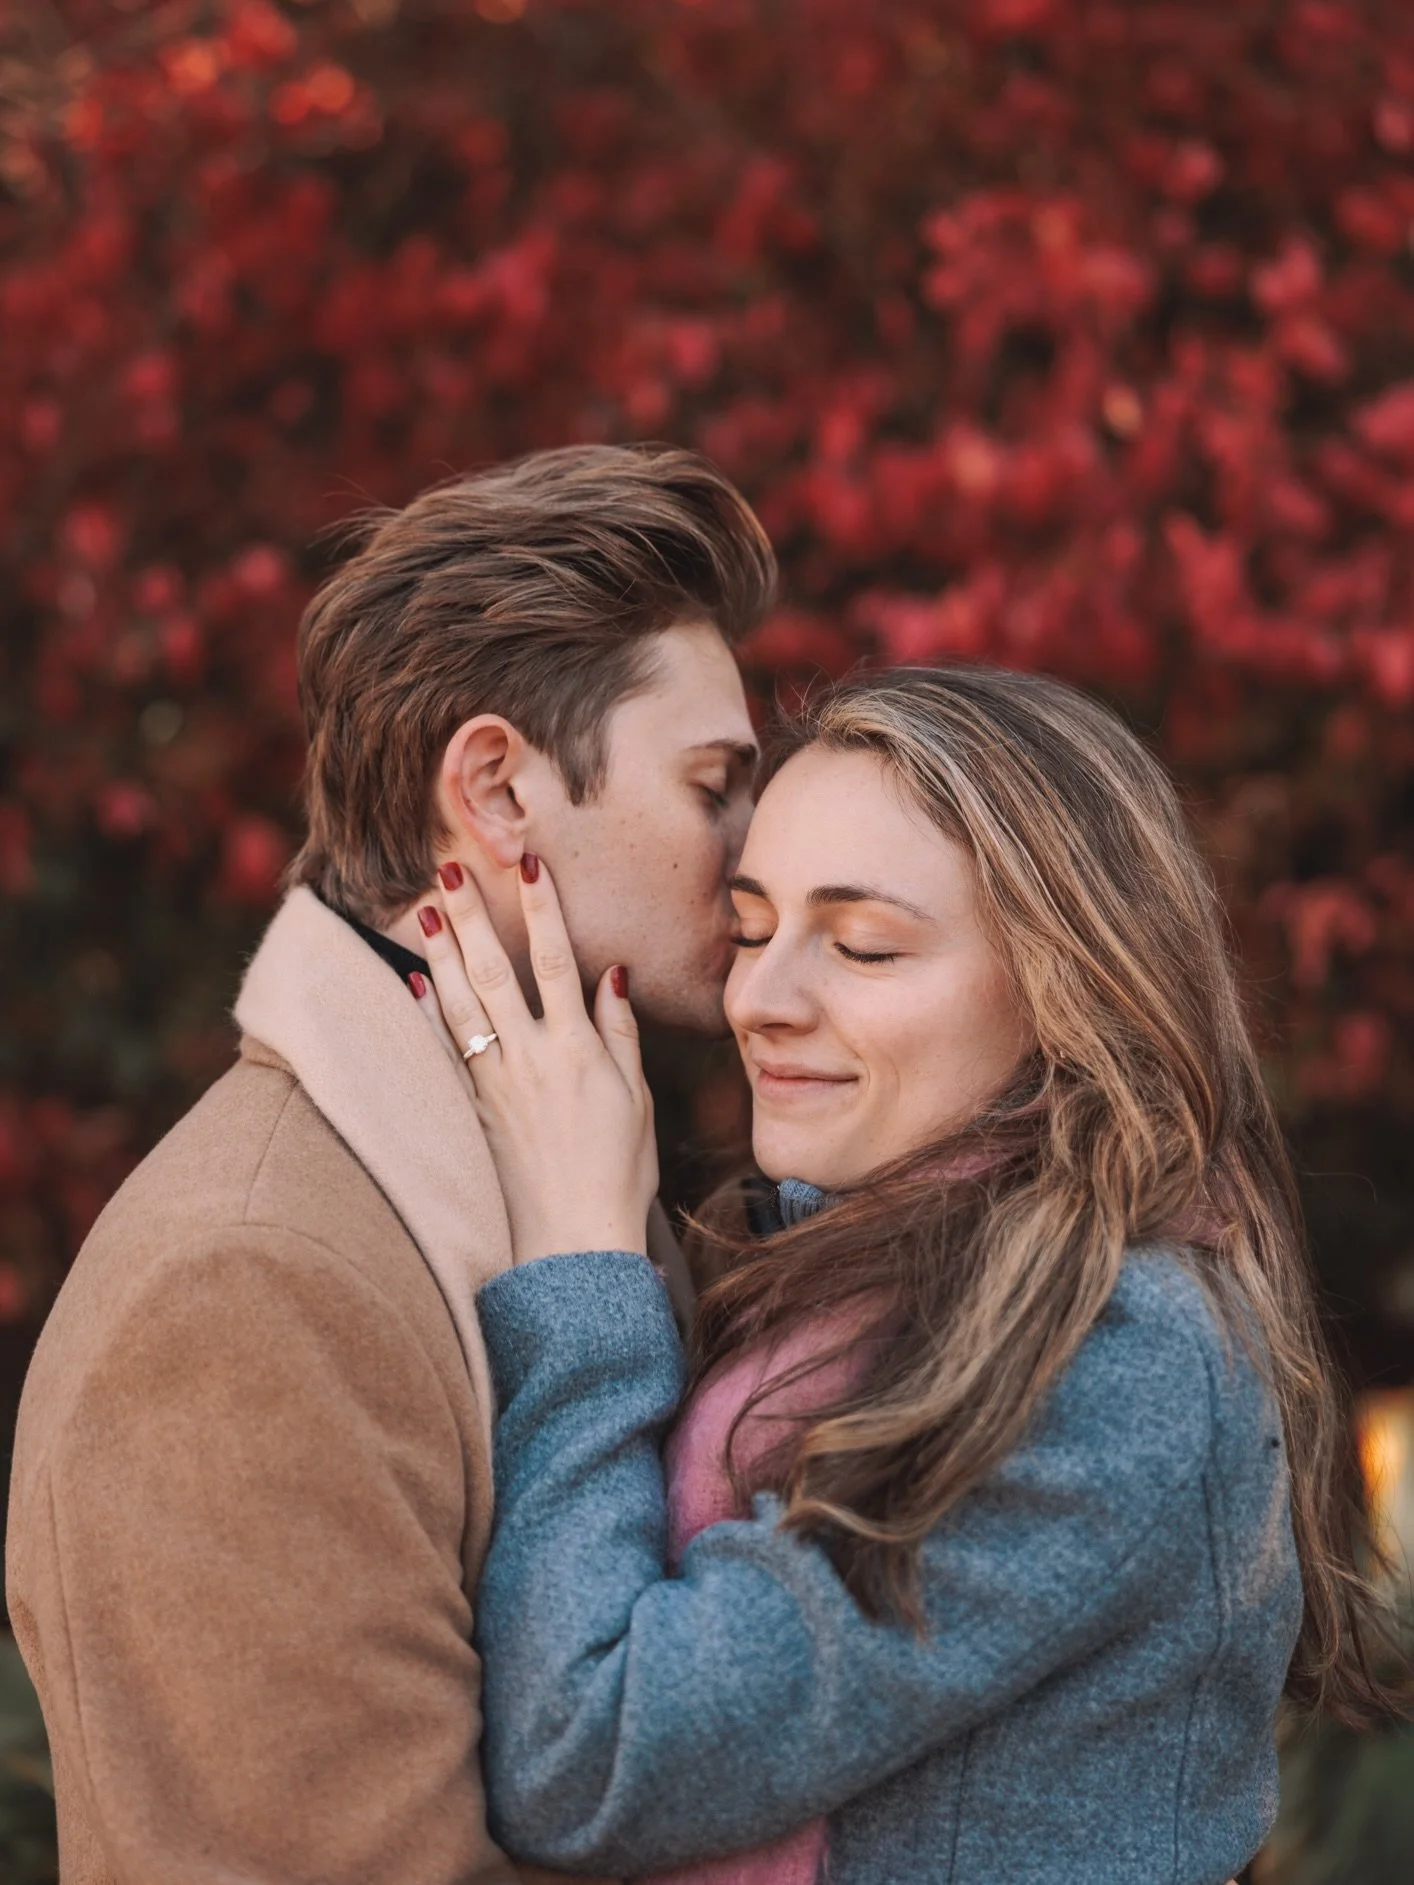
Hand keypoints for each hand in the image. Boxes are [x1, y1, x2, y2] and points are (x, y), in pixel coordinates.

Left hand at [415, 857, 657, 1266]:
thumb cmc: (618, 1172)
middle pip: (495, 971)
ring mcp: (495, 1084)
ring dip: (441, 953)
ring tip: (425, 910)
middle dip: (471, 916)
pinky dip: (427, 1014)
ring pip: (461, 1004)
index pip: (556, 960)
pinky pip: (446, 1051)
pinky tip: (413, 982)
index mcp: (577, 1050)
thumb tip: (611, 973)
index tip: (528, 863)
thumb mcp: (636, 1099)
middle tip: (448, 869)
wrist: (574, 1240)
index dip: (540, 907)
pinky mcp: (474, 1111)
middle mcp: (530, 1058)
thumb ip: (620, 1033)